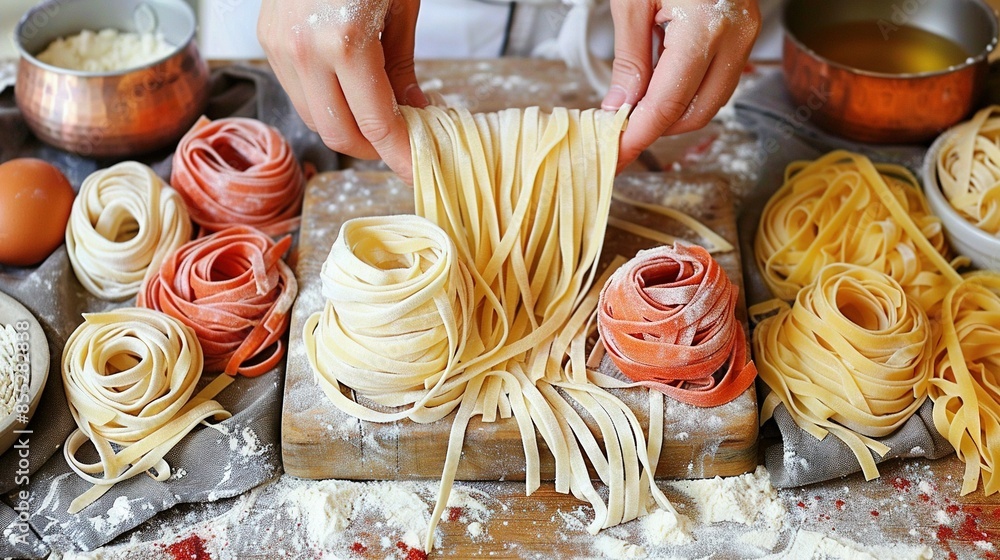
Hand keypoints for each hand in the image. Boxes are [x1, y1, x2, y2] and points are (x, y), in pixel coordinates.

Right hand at [257, 0, 426, 182]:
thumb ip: (403, 70)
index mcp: (346, 42)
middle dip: (372, 149)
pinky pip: (297, 90)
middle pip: (337, 134)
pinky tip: (350, 94)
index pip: (375, 125)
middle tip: (401, 145)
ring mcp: (280, 44)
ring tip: (378, 119)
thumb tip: (414, 113)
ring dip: (347, 128)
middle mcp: (305, 49)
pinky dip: (326, 102)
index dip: (400, 156)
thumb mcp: (403, 11)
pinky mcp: (268, 37)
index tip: (417, 170)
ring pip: (312, 117)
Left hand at [602, 0, 760, 170]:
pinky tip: (660, 78)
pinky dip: (687, 90)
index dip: (637, 137)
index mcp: (704, 28)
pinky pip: (718, 80)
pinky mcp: (747, 32)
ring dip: (672, 111)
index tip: (613, 156)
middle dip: (655, 127)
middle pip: (694, 114)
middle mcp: (735, 37)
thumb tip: (619, 109)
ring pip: (710, 103)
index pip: (666, 106)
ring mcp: (747, 35)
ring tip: (637, 98)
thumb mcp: (632, 2)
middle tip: (619, 127)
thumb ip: (629, 61)